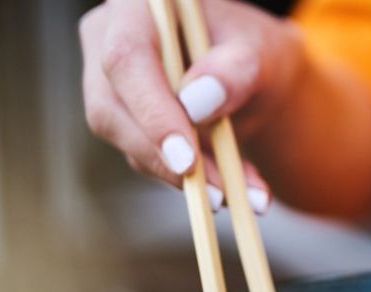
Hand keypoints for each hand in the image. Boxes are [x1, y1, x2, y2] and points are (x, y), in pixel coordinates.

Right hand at [79, 0, 305, 210]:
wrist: (253, 74)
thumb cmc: (255, 52)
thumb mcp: (262, 54)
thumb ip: (236, 70)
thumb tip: (197, 101)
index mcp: (139, 6)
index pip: (127, 58)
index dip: (151, 111)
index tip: (186, 159)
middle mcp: (109, 37)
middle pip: (110, 105)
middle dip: (162, 156)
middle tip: (215, 192)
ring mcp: (107, 81)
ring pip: (123, 138)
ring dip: (179, 176)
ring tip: (235, 194)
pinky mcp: (121, 119)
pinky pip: (143, 156)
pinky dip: (187, 180)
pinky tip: (229, 189)